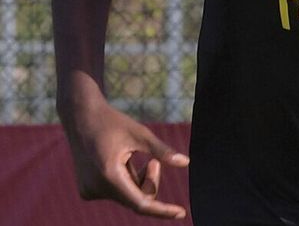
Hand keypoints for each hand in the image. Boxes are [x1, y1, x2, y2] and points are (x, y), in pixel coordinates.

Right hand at [64, 97, 188, 218]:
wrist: (81, 118)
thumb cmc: (112, 123)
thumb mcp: (141, 134)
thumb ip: (162, 151)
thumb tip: (185, 162)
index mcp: (109, 177)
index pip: (140, 203)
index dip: (162, 210)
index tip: (181, 213)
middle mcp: (96, 189)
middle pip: (136, 198)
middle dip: (150, 182)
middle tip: (154, 161)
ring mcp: (89, 191)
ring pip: (127, 195)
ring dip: (137, 179)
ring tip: (131, 156)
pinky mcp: (88, 189)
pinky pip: (116, 192)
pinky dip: (126, 180)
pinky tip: (120, 160)